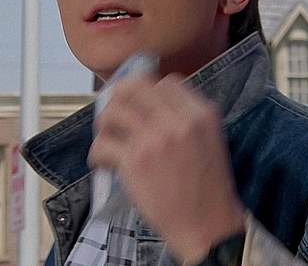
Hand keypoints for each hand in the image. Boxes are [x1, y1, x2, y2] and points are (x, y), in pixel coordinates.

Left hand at [88, 73, 245, 260]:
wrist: (207, 226)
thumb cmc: (207, 188)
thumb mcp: (210, 140)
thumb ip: (187, 118)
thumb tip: (152, 102)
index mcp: (202, 114)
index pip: (166, 82)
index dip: (148, 90)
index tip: (138, 103)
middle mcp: (179, 121)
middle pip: (135, 88)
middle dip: (118, 97)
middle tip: (113, 113)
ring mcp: (156, 138)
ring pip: (113, 111)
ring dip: (104, 124)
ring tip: (107, 138)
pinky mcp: (135, 161)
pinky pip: (103, 144)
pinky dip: (97, 153)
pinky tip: (103, 163)